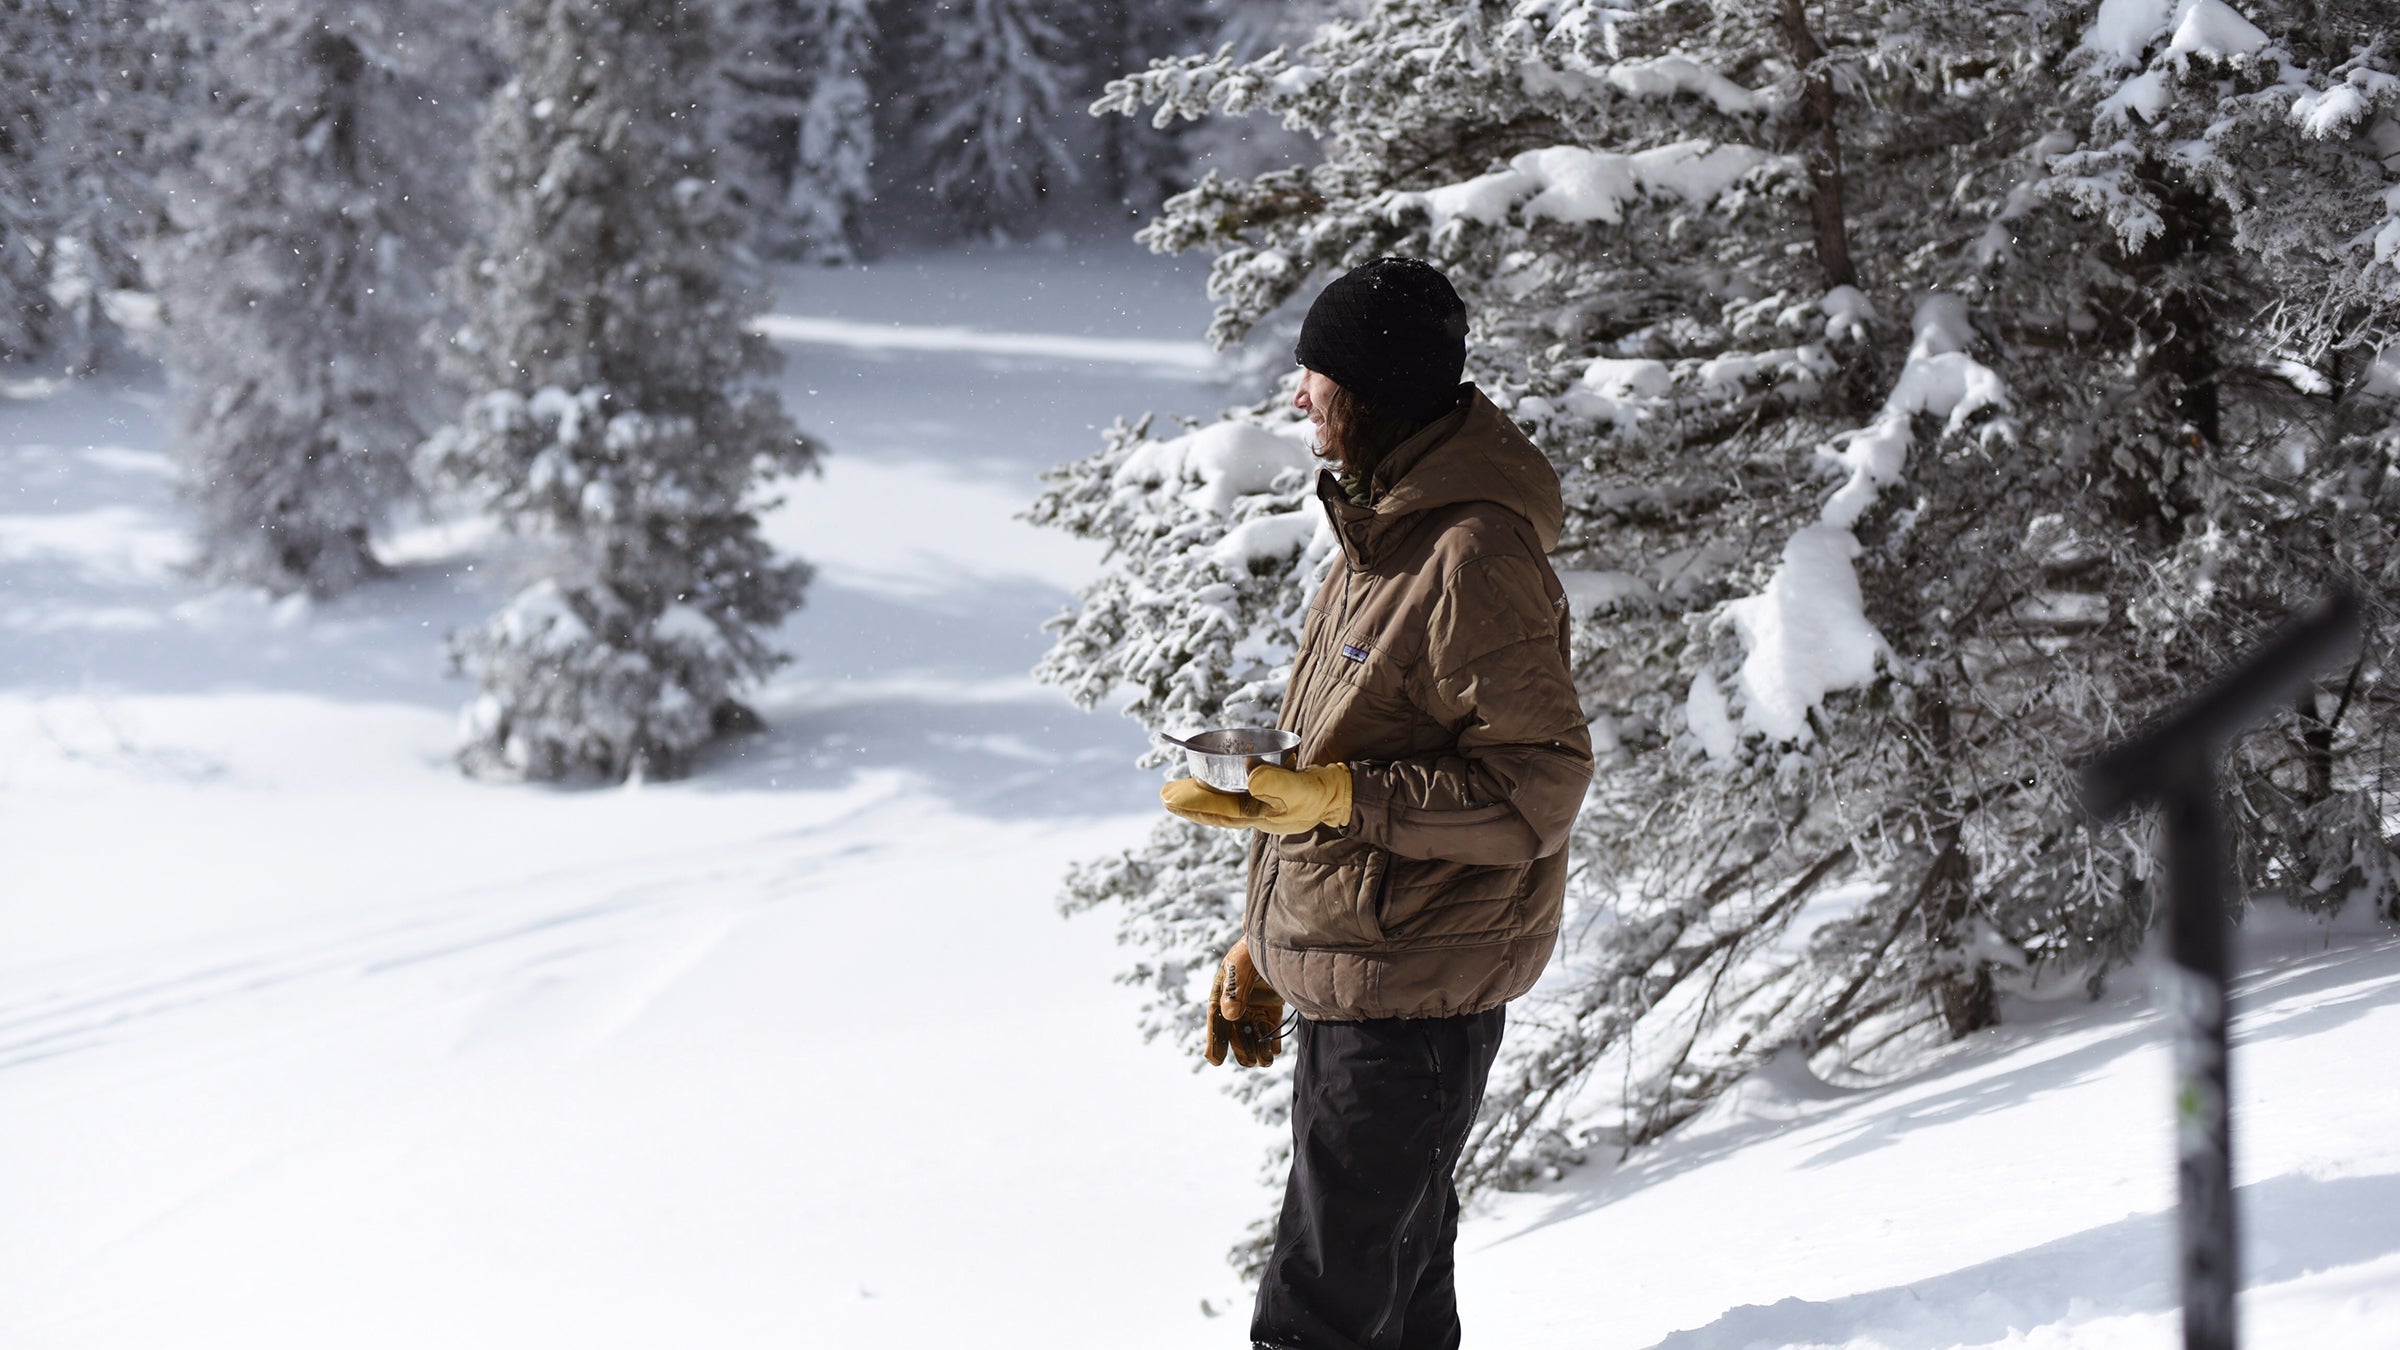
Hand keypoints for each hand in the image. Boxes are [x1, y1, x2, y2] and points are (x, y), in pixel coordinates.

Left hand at [1161, 763, 1351, 834]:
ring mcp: (1258, 806)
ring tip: (1174, 792)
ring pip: (1220, 804)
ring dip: (1197, 799)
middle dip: (1187, 804)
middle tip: (1163, 794)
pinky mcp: (1264, 795)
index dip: (1192, 804)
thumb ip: (1277, 783)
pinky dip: (1215, 792)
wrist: (1339, 795)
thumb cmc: (1321, 794)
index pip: (1218, 810)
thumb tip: (1249, 775)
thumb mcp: (1301, 788)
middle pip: (1213, 810)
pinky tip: (1208, 785)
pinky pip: (1231, 796)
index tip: (1169, 798)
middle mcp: (1253, 813)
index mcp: (1258, 814)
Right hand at [1205, 937, 1283, 1067]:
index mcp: (1222, 992)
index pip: (1216, 1020)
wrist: (1279, 936)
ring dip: (1258, 1048)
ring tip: (1265, 1062)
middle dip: (1242, 1049)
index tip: (1215, 1061)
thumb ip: (1235, 992)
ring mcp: (1255, 1003)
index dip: (1214, 1041)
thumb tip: (1229, 1017)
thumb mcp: (1241, 968)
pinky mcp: (1273, 1004)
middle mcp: (1237, 1001)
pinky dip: (1272, 1040)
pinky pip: (1270, 1026)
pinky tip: (1274, 1051)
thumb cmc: (1253, 949)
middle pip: (1236, 1031)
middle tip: (1250, 1063)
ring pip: (1254, 1032)